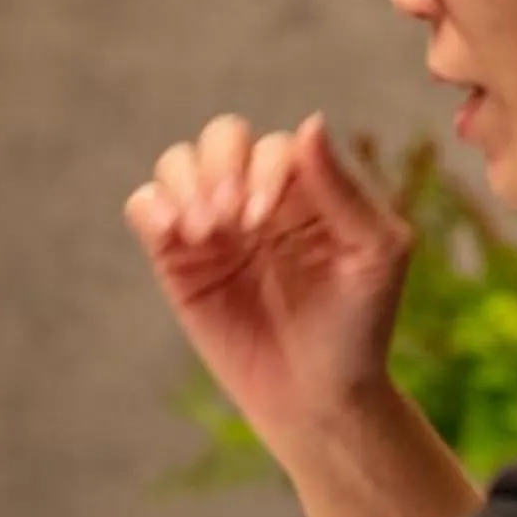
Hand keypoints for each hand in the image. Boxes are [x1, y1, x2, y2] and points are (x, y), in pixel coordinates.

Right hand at [125, 112, 413, 470]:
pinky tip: (177, 233)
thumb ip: (341, 189)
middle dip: (219, 167)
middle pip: (221, 137)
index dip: (262, 170)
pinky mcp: (176, 257)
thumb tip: (310, 121)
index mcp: (307, 189)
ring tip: (204, 232)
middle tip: (231, 219)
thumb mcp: (372, 253)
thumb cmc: (358, 326)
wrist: (317, 395)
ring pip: (178, 163)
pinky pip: (144, 206)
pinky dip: (151, 206)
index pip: (272, 146)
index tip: (263, 218)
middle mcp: (256, 196)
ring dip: (186, 185)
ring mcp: (213, 225)